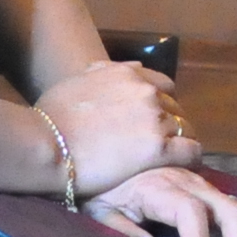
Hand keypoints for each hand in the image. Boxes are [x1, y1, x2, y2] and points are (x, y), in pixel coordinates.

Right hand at [29, 59, 200, 193]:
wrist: (46, 145)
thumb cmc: (50, 117)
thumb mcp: (75, 82)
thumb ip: (98, 75)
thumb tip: (105, 70)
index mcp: (127, 73)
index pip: (161, 85)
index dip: (160, 103)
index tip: (153, 120)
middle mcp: (146, 91)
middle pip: (175, 106)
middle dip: (170, 123)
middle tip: (161, 142)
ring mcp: (155, 119)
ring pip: (186, 128)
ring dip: (180, 141)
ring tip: (173, 158)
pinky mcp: (159, 149)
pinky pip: (191, 151)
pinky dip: (190, 158)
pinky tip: (184, 166)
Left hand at [84, 166, 236, 236]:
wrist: (101, 156)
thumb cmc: (100, 190)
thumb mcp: (101, 211)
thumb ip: (124, 231)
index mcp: (159, 187)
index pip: (189, 210)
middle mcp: (188, 182)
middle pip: (228, 209)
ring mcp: (202, 185)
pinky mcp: (207, 191)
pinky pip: (234, 210)